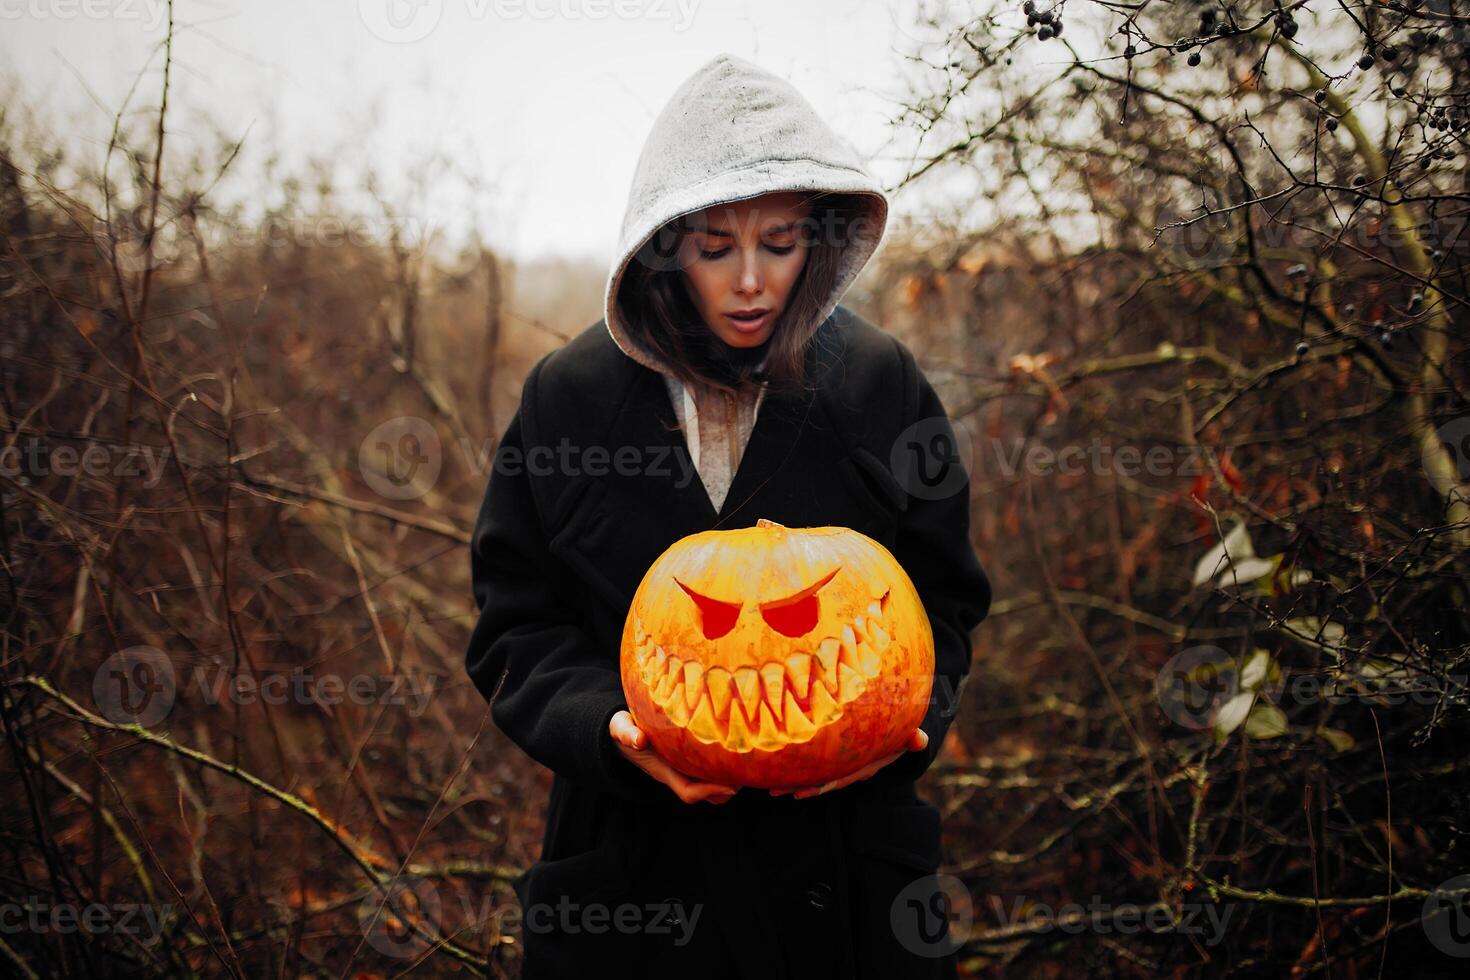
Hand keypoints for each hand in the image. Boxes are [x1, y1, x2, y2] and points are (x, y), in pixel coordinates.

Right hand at [609, 710, 739, 804]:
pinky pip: (707, 773)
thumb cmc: (623, 729)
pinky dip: (722, 769)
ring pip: (708, 787)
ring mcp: (681, 770)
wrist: (620, 732)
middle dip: (726, 788)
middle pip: (704, 795)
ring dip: (727, 781)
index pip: (689, 791)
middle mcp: (675, 774)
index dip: (710, 791)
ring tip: (745, 766)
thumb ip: (627, 733)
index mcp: (663, 770)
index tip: (731, 784)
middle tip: (746, 773)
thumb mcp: (620, 728)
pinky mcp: (686, 762)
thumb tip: (638, 740)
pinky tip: (734, 754)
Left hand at [769, 728, 928, 799]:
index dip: (823, 786)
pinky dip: (795, 770)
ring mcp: (840, 766)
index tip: (804, 791)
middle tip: (775, 791)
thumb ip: (913, 739)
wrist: (896, 739)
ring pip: (813, 778)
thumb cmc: (899, 736)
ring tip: (768, 788)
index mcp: (863, 767)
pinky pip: (813, 767)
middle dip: (799, 787)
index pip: (840, 779)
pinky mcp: (832, 759)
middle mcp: (848, 771)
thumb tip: (920, 739)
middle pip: (821, 783)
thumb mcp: (908, 738)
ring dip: (791, 783)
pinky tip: (774, 771)